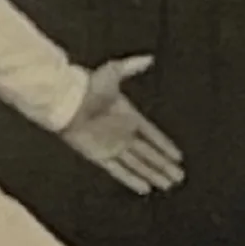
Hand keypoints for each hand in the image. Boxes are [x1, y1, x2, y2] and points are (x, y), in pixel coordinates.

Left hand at [62, 53, 185, 195]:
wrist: (65, 101)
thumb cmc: (87, 87)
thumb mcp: (112, 73)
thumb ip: (131, 66)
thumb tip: (149, 57)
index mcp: (128, 116)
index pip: (152, 135)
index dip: (165, 145)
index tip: (178, 156)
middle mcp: (122, 134)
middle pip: (149, 154)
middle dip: (164, 165)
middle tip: (179, 177)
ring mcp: (112, 146)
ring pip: (138, 165)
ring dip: (153, 175)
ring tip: (168, 185)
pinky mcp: (100, 156)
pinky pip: (119, 171)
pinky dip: (132, 180)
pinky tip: (145, 188)